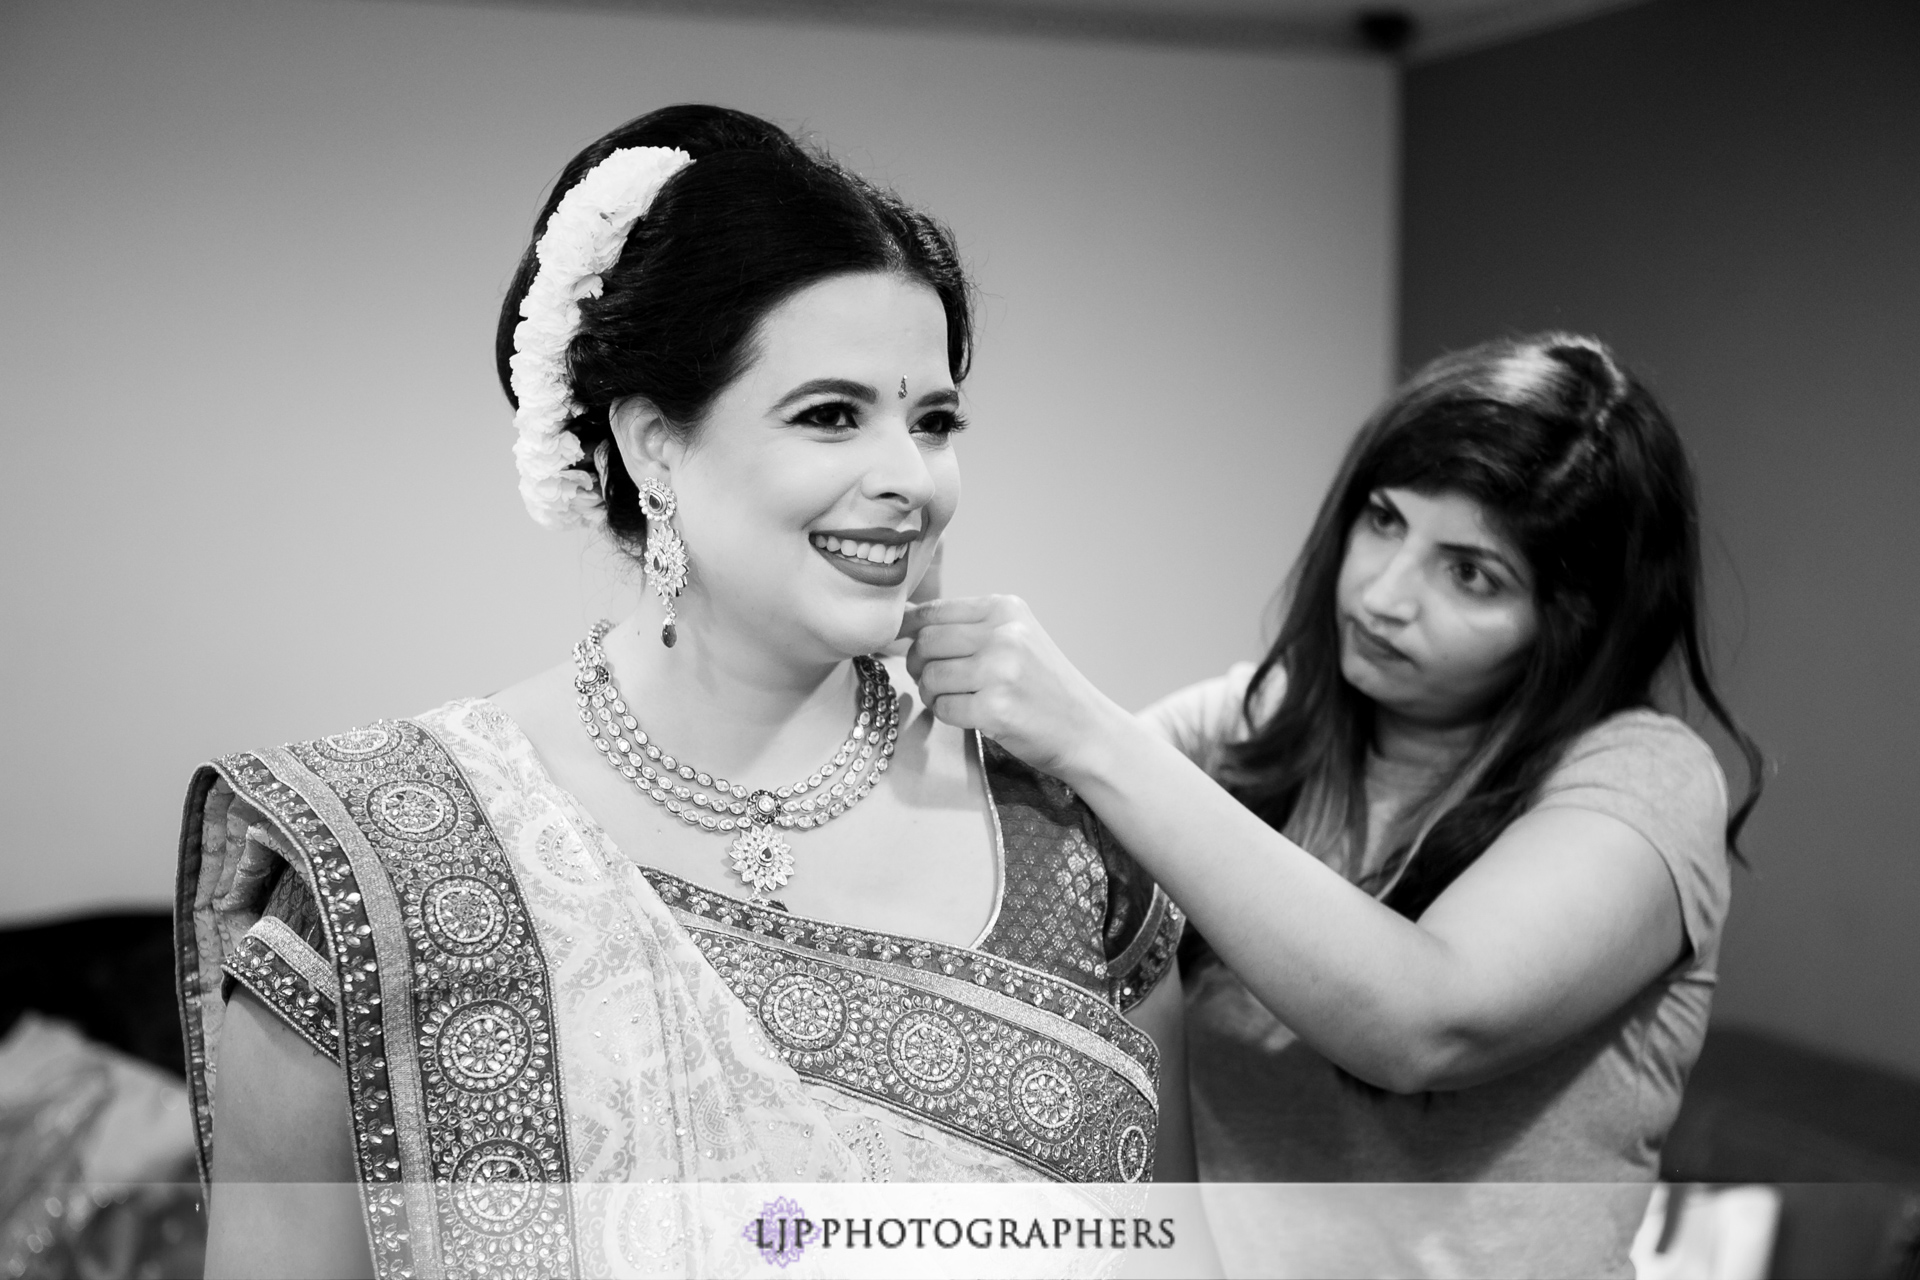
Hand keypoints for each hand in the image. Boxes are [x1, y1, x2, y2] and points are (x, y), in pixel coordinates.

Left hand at [897, 595, 1126, 782]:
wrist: (1086, 729)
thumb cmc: (1043, 685)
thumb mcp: (1015, 637)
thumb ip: (968, 626)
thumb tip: (903, 622)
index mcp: (1005, 609)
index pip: (933, 611)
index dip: (907, 630)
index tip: (900, 643)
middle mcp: (1004, 634)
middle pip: (926, 643)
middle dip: (919, 665)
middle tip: (932, 681)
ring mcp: (1001, 671)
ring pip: (930, 677)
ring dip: (932, 694)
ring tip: (954, 699)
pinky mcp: (996, 708)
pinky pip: (943, 708)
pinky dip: (947, 715)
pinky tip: (969, 716)